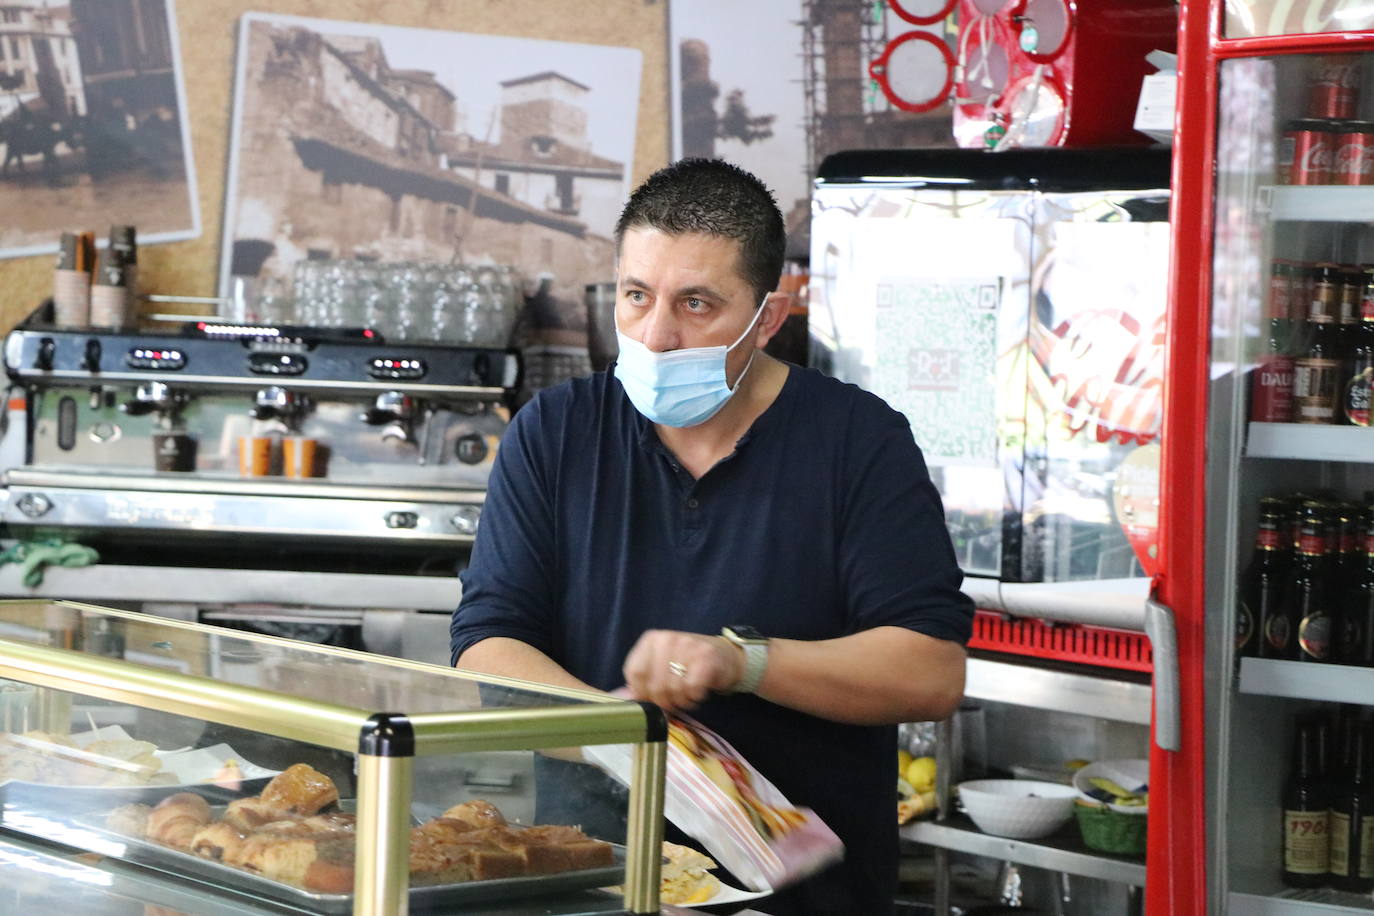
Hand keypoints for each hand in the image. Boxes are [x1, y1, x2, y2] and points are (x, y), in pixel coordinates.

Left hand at [622, 629, 742, 713]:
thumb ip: (641, 682)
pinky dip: (695, 697)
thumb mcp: (661, 667)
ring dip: (681, 701)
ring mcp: (688, 646)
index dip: (643, 693)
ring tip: (688, 694)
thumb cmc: (688, 665)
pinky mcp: (706, 658)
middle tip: (675, 700)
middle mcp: (667, 638)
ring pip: (673, 690)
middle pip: (654, 686)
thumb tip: (620, 699)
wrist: (725, 656)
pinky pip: (692, 689)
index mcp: (651, 639)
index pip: (634, 673)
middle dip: (664, 701)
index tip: (653, 698)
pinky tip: (699, 691)